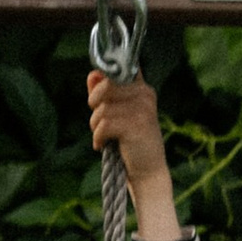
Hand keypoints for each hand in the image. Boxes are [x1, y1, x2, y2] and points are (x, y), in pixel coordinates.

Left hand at [88, 64, 166, 190]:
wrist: (147, 171)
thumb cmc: (130, 142)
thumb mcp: (116, 114)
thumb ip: (104, 94)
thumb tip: (93, 74)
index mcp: (142, 88)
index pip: (119, 69)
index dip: (103, 79)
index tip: (99, 99)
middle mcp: (145, 94)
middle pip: (106, 85)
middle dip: (95, 104)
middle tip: (98, 122)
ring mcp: (143, 109)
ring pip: (103, 107)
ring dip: (95, 125)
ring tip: (103, 137)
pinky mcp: (137, 125)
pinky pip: (104, 124)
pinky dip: (98, 137)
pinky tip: (102, 145)